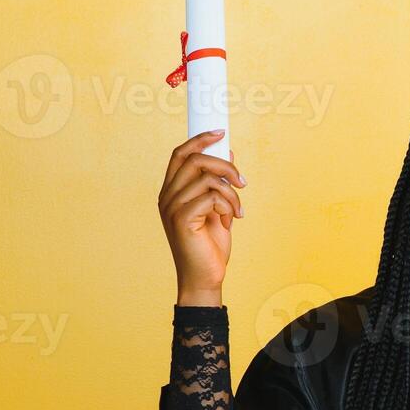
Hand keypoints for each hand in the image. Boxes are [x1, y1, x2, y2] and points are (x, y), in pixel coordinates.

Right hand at [158, 130, 246, 305]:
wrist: (205, 277)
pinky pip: (212, 196)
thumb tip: (228, 152)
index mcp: (171, 191)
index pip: (180, 153)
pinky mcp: (182, 218)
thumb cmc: (210, 245)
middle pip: (195, 159)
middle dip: (225, 165)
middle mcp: (167, 196)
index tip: (221, 132)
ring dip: (232, 193)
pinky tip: (228, 221)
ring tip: (236, 212)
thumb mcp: (218, 208)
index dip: (200, 139)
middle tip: (242, 181)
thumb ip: (219, 183)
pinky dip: (227, 206)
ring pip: (208, 178)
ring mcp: (171, 207)